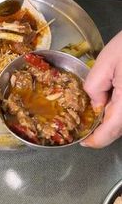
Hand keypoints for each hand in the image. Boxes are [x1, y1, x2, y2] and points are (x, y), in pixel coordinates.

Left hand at [81, 31, 121, 147]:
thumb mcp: (106, 62)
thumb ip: (94, 86)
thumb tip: (95, 104)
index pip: (109, 132)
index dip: (95, 140)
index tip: (84, 141)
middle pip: (118, 128)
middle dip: (103, 125)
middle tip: (89, 118)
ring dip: (113, 116)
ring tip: (103, 100)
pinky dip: (120, 108)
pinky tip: (115, 92)